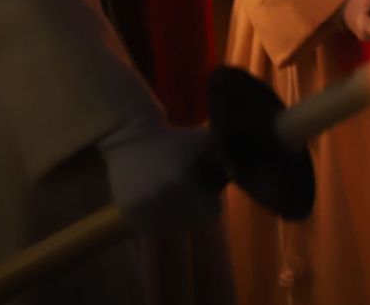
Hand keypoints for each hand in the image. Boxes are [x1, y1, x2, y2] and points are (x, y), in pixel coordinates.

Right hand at [99, 119, 218, 234]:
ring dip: (177, 215)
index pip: (212, 212)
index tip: (206, 190)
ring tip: (172, 193)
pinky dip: (159, 219)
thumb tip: (239, 177)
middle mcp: (163, 201)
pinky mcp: (131, 218)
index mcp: (183, 183)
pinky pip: (155, 229)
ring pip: (174, 228)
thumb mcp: (205, 140)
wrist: (129, 140)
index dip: (212, 201)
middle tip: (189, 191)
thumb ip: (227, 158)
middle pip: (194, 221)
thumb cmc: (174, 140)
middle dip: (196, 208)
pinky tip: (157, 199)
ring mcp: (145, 212)